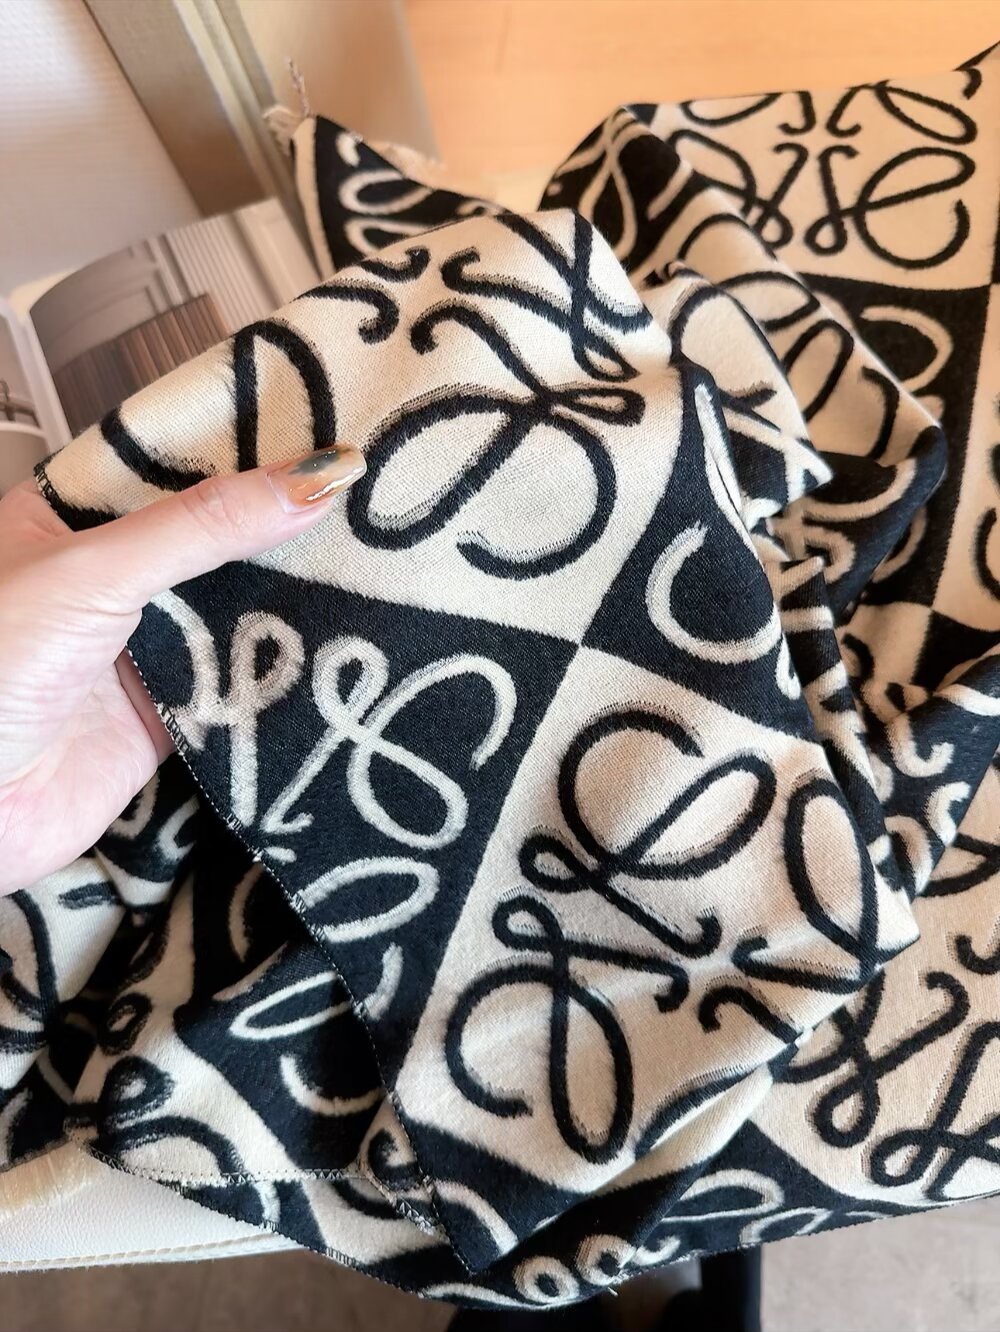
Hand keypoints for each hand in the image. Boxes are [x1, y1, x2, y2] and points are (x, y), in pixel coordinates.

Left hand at [0, 445, 364, 894]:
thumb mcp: (95, 572)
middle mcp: (110, 581)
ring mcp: (141, 651)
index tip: (323, 436)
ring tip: (374, 564)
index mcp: (71, 521)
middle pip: (215, 543)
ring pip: (235, 614)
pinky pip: (239, 689)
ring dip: (290, 602)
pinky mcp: (168, 718)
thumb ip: (202, 527)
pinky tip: (339, 648)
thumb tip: (307, 481)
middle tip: (364, 500)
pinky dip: (281, 676)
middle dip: (281, 531)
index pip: (175, 468)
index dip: (246, 451)